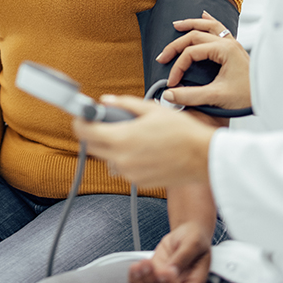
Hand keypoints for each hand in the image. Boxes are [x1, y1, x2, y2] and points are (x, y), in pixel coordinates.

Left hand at [73, 96, 215, 188]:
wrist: (203, 158)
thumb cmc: (182, 132)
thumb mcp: (151, 109)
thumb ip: (124, 104)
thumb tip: (106, 101)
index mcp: (122, 138)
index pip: (85, 132)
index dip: (79, 122)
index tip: (81, 117)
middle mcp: (121, 159)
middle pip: (92, 147)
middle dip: (93, 134)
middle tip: (103, 123)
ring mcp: (129, 173)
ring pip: (108, 158)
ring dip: (111, 147)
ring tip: (131, 136)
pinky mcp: (139, 182)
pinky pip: (123, 168)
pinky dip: (126, 158)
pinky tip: (143, 149)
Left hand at [128, 221, 211, 282]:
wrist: (185, 234)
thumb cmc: (194, 238)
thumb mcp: (193, 243)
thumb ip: (183, 257)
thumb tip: (172, 270)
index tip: (163, 271)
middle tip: (148, 265)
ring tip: (138, 266)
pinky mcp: (153, 280)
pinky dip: (134, 281)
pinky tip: (134, 268)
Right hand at [156, 11, 251, 110]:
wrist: (268, 96)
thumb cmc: (248, 96)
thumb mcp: (216, 96)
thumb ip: (190, 95)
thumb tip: (168, 94)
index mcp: (225, 50)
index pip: (191, 53)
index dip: (178, 67)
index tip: (172, 82)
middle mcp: (229, 43)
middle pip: (195, 36)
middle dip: (176, 45)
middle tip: (162, 56)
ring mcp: (233, 44)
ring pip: (208, 26)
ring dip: (191, 24)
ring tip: (177, 25)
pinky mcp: (235, 48)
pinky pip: (220, 28)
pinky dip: (209, 21)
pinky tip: (204, 15)